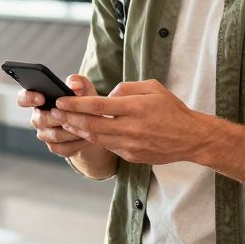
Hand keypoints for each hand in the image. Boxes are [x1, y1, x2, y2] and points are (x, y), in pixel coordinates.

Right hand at [18, 75, 99, 157]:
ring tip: (88, 125)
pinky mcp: (55, 148)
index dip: (28, 98)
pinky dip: (78, 143)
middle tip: (76, 113)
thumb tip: (74, 85)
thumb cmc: (84, 101)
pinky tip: (89, 137)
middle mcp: (38, 118)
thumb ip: (78, 81)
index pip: (23, 98)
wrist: (94, 124)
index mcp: (38, 100)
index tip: (41, 97)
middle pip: (41, 119)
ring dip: (72, 130)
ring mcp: (45, 135)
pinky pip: (64, 148)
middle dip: (60, 116)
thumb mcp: (83, 88)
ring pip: (55, 135)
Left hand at [51, 79, 213, 164]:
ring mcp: (130, 145)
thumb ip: (126, 88)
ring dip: (77, 130)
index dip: (75, 104)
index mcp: (135, 108)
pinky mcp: (131, 156)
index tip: (61, 101)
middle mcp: (130, 128)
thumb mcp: (152, 87)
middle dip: (68, 118)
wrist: (191, 137)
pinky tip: (85, 132)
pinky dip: (94, 139)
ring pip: (96, 139)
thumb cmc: (171, 109)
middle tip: (54, 112)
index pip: (97, 105)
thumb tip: (107, 95)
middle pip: (90, 125)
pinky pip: (108, 147)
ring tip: (64, 122)